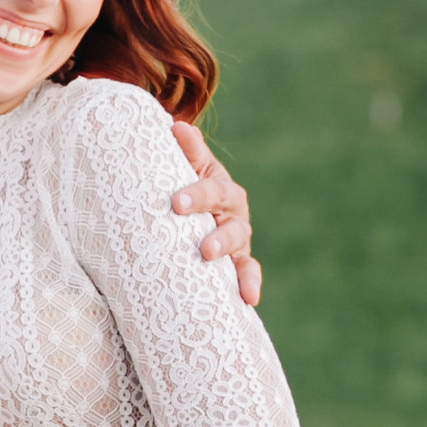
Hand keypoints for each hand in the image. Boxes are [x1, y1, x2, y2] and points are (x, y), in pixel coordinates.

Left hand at [163, 114, 260, 306]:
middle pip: (231, 225)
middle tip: (203, 249)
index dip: (196, 196)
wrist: (191, 210)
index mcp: (222, 189)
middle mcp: (234, 215)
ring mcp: (238, 240)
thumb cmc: (185, 186)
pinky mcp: (239, 263)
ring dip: (230, 260)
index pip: (212, 191)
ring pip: (240, 250)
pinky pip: (248, 273)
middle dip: (217, 237)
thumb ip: (187, 152)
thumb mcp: (188, 169)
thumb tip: (177, 126)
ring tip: (216, 268)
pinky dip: (251, 285)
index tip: (176, 205)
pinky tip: (249, 300)